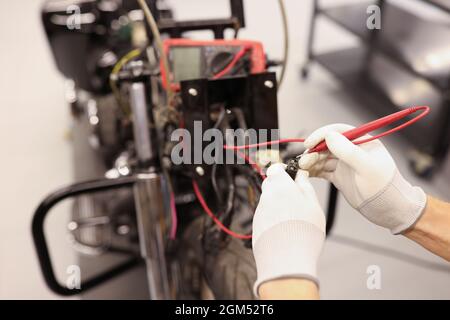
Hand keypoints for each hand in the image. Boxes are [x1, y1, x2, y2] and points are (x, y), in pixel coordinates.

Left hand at [252, 163, 324, 296]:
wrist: (286, 260)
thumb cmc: (303, 232)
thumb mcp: (313, 205)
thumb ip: (305, 187)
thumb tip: (301, 175)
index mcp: (280, 186)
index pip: (275, 169)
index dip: (282, 170)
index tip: (290, 175)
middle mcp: (266, 197)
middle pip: (270, 184)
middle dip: (280, 187)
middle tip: (295, 198)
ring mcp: (259, 212)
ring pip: (268, 201)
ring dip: (277, 204)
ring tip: (293, 219)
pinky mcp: (256, 226)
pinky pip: (265, 216)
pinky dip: (273, 218)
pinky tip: (285, 229)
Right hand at [299, 124, 426, 233]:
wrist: (389, 208)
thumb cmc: (384, 186)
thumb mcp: (367, 167)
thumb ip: (348, 151)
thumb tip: (329, 136)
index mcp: (361, 142)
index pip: (337, 131)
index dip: (321, 135)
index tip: (309, 143)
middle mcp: (351, 150)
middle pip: (326, 144)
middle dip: (313, 151)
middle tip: (304, 161)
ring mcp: (344, 164)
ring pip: (322, 157)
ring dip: (311, 161)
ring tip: (302, 168)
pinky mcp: (339, 176)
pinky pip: (322, 170)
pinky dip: (313, 171)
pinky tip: (306, 174)